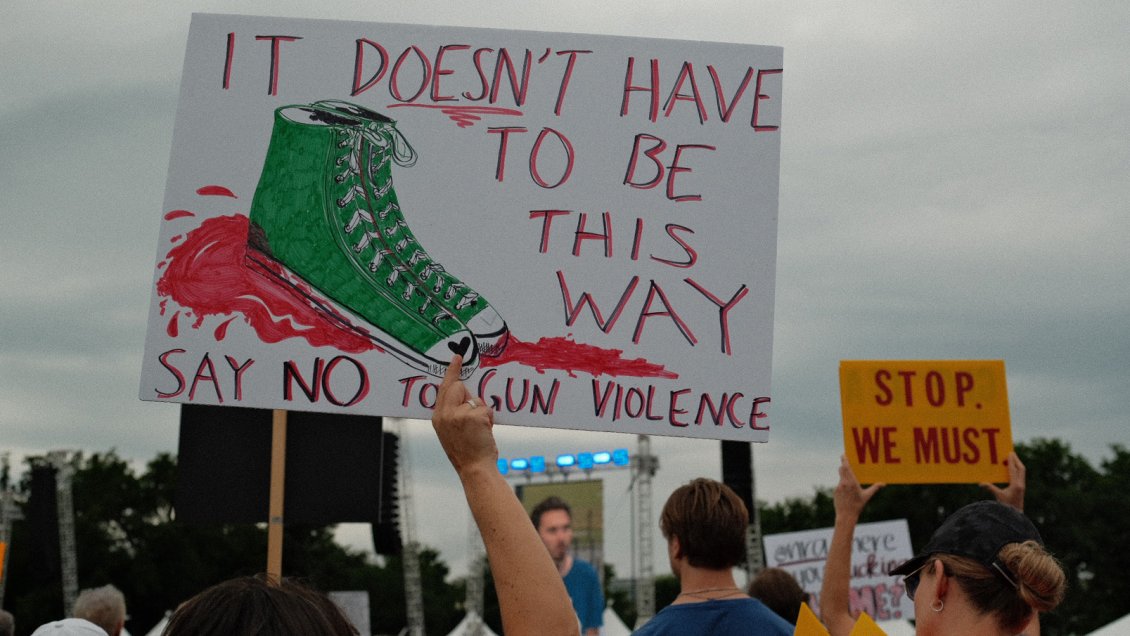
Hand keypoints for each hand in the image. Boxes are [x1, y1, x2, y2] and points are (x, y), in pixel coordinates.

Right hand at [432, 354, 495, 474]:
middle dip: (470, 397)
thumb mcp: (452, 430)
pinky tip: (485, 432)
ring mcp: (458, 414)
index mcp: (438, 417)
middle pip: (459, 388)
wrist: (474, 468)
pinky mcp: (473, 416)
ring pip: (475, 400)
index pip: (443, 388)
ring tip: (479, 431)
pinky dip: (489, 419)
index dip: (451, 372)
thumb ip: (454, 412)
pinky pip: (485, 408)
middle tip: (475, 415)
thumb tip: (468, 396)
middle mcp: (445, 414)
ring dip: (481, 413)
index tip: (457, 358)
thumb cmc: (466, 451)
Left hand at [834, 456, 882, 519]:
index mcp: (851, 482)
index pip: (846, 467)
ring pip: (840, 476)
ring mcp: (839, 487)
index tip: (844, 454)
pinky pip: (840, 484)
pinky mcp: (836, 491)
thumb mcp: (867, 496)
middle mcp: (844, 483)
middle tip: (846, 459)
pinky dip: (843, 482)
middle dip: (844, 464)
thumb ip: (875, 488)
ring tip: (849, 472)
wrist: (846, 515)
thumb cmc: (858, 506)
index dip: (844, 460)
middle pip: (842, 469)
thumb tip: (884, 484)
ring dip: (844, 473)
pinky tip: (847, 487)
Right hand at [981, 451, 1025, 510]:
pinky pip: (1020, 476)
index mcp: (1015, 485)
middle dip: (1017, 460)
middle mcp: (1021, 484)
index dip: (1011, 461)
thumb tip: (980, 483)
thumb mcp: (998, 496)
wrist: (1015, 514)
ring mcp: (1022, 486)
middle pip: (1021, 469)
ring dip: (1017, 464)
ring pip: (1022, 472)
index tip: (1010, 453)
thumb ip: (990, 488)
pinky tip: (1012, 469)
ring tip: (1013, 459)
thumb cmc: (1006, 507)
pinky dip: (1017, 470)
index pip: (1014, 470)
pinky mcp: (1021, 488)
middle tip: (1012, 453)